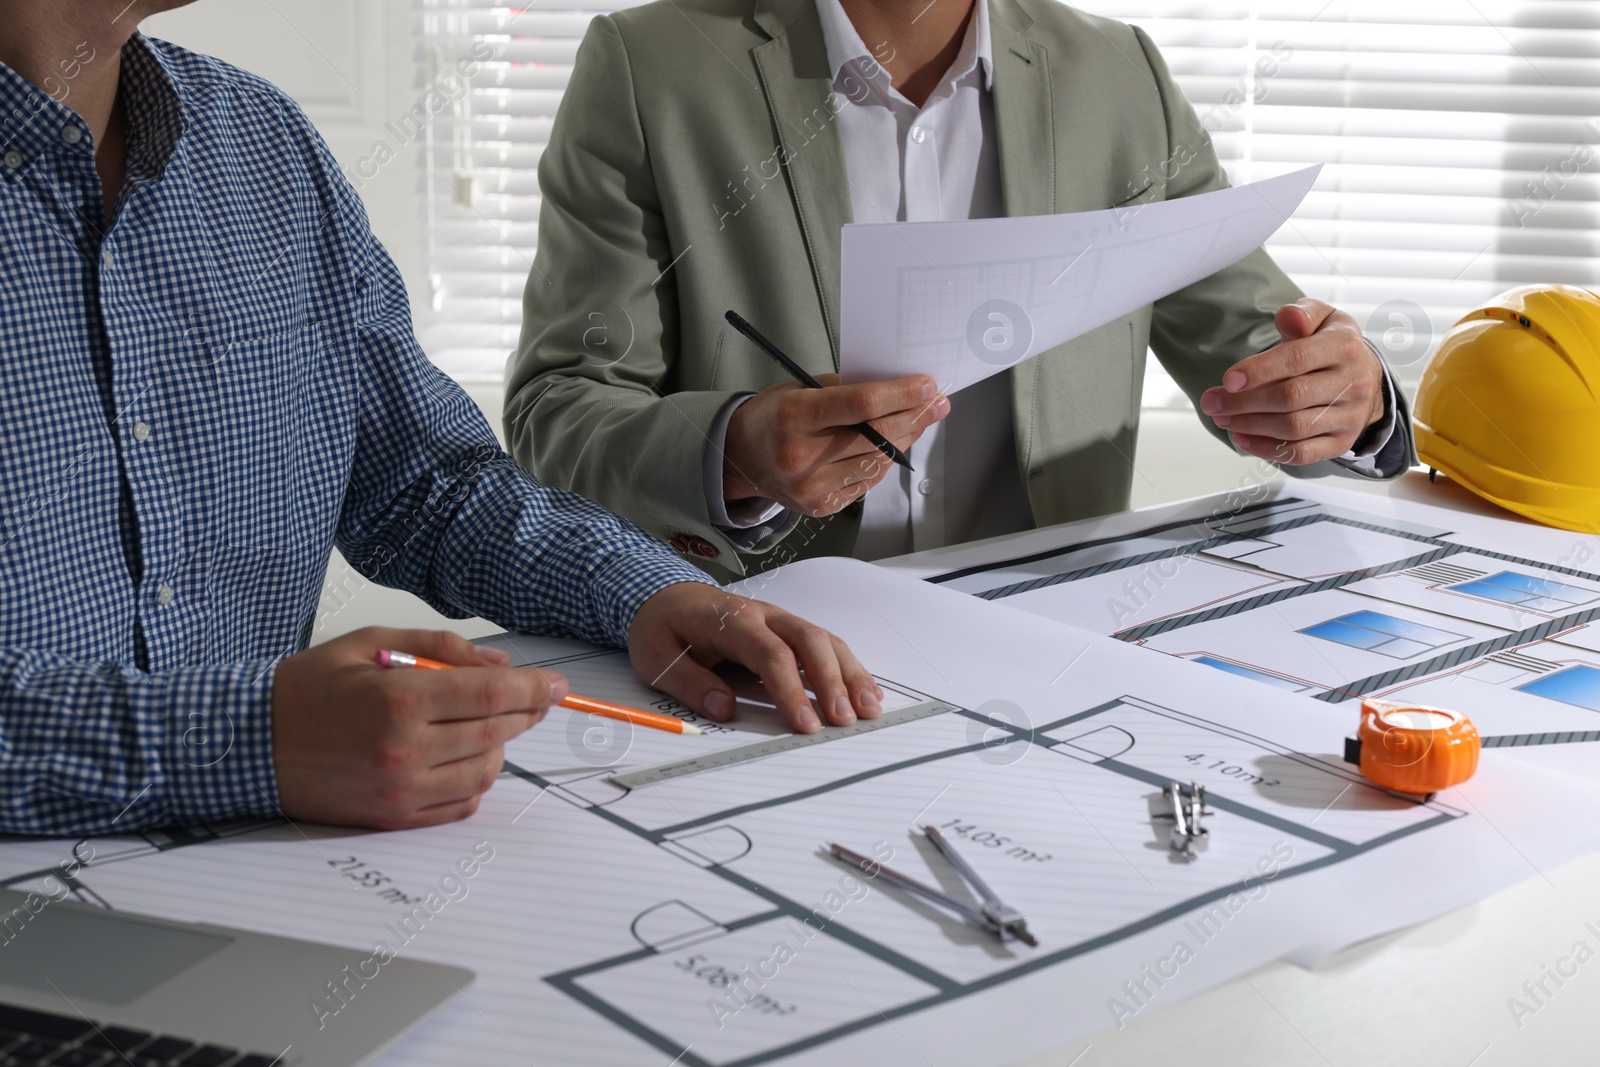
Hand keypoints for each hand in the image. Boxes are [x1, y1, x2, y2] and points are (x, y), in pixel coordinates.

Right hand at [272, 628, 566, 829]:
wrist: (249, 743)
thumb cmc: (306, 689)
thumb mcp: (371, 644)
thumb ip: (440, 648)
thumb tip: (500, 664)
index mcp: (398, 700)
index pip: (491, 694)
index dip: (534, 689)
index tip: (557, 686)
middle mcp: (403, 750)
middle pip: (496, 732)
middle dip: (522, 712)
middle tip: (530, 698)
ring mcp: (400, 790)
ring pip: (486, 770)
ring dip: (499, 745)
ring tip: (484, 723)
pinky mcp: (393, 817)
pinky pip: (460, 804)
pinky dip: (475, 780)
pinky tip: (463, 756)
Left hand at [628, 582, 883, 733]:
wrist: (665, 596)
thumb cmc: (663, 628)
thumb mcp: (657, 657)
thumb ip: (691, 683)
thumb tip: (725, 709)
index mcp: (733, 621)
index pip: (771, 654)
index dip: (791, 690)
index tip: (804, 724)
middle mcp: (765, 615)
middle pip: (810, 642)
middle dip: (832, 682)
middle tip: (845, 720)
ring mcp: (781, 620)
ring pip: (825, 641)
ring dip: (850, 674)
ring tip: (870, 709)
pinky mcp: (789, 631)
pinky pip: (826, 645)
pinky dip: (848, 668)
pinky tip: (866, 692)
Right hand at [723, 373, 949, 516]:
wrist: (741, 457)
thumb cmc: (774, 416)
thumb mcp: (801, 388)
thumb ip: (847, 389)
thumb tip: (897, 390)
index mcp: (795, 417)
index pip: (862, 405)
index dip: (901, 395)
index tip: (927, 387)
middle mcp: (802, 456)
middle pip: (877, 437)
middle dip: (914, 418)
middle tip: (936, 404)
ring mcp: (811, 487)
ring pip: (878, 463)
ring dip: (903, 440)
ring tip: (915, 422)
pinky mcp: (820, 506)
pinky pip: (867, 483)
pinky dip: (881, 462)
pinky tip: (888, 447)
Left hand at [1199, 298, 1386, 464]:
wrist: (1365, 377)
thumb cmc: (1329, 344)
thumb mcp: (1322, 318)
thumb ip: (1302, 313)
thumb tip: (1287, 316)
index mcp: (1344, 347)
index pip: (1297, 359)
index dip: (1259, 371)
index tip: (1227, 380)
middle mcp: (1353, 383)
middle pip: (1291, 397)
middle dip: (1243, 402)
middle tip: (1211, 402)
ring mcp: (1350, 416)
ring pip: (1294, 427)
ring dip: (1250, 425)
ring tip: (1221, 418)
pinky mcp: (1342, 442)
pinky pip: (1301, 453)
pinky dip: (1266, 449)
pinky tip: (1241, 438)